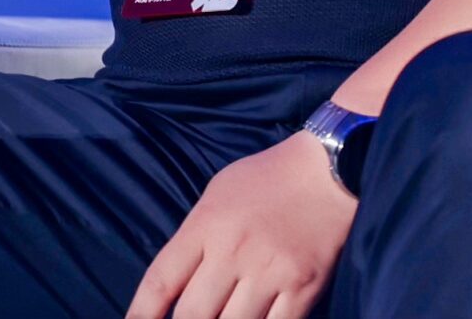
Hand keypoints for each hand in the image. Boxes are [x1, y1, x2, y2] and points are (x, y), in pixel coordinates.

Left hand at [127, 132, 354, 318]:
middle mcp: (234, 251)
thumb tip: (173, 287)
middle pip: (192, 316)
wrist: (330, 167)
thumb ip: (194, 238)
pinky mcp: (304, 288)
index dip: (141, 314)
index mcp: (206, 225)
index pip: (161, 281)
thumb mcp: (216, 194)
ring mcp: (270, 272)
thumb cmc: (267, 179)